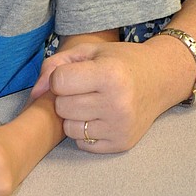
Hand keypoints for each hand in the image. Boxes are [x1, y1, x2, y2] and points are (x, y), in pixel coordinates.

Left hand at [32, 39, 165, 151]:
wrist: (160, 79)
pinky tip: (100, 117)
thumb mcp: (89, 51)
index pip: (59, 82)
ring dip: (74, 116)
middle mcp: (117, 103)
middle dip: (67, 97)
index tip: (76, 73)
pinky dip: (85, 131)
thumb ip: (55, 65)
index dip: (61, 77)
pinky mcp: (121, 144)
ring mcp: (120, 127)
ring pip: (69, 128)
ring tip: (92, 102)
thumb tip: (35, 94)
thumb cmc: (120, 62)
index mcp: (110, 75)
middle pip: (62, 106)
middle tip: (85, 89)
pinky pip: (82, 143)